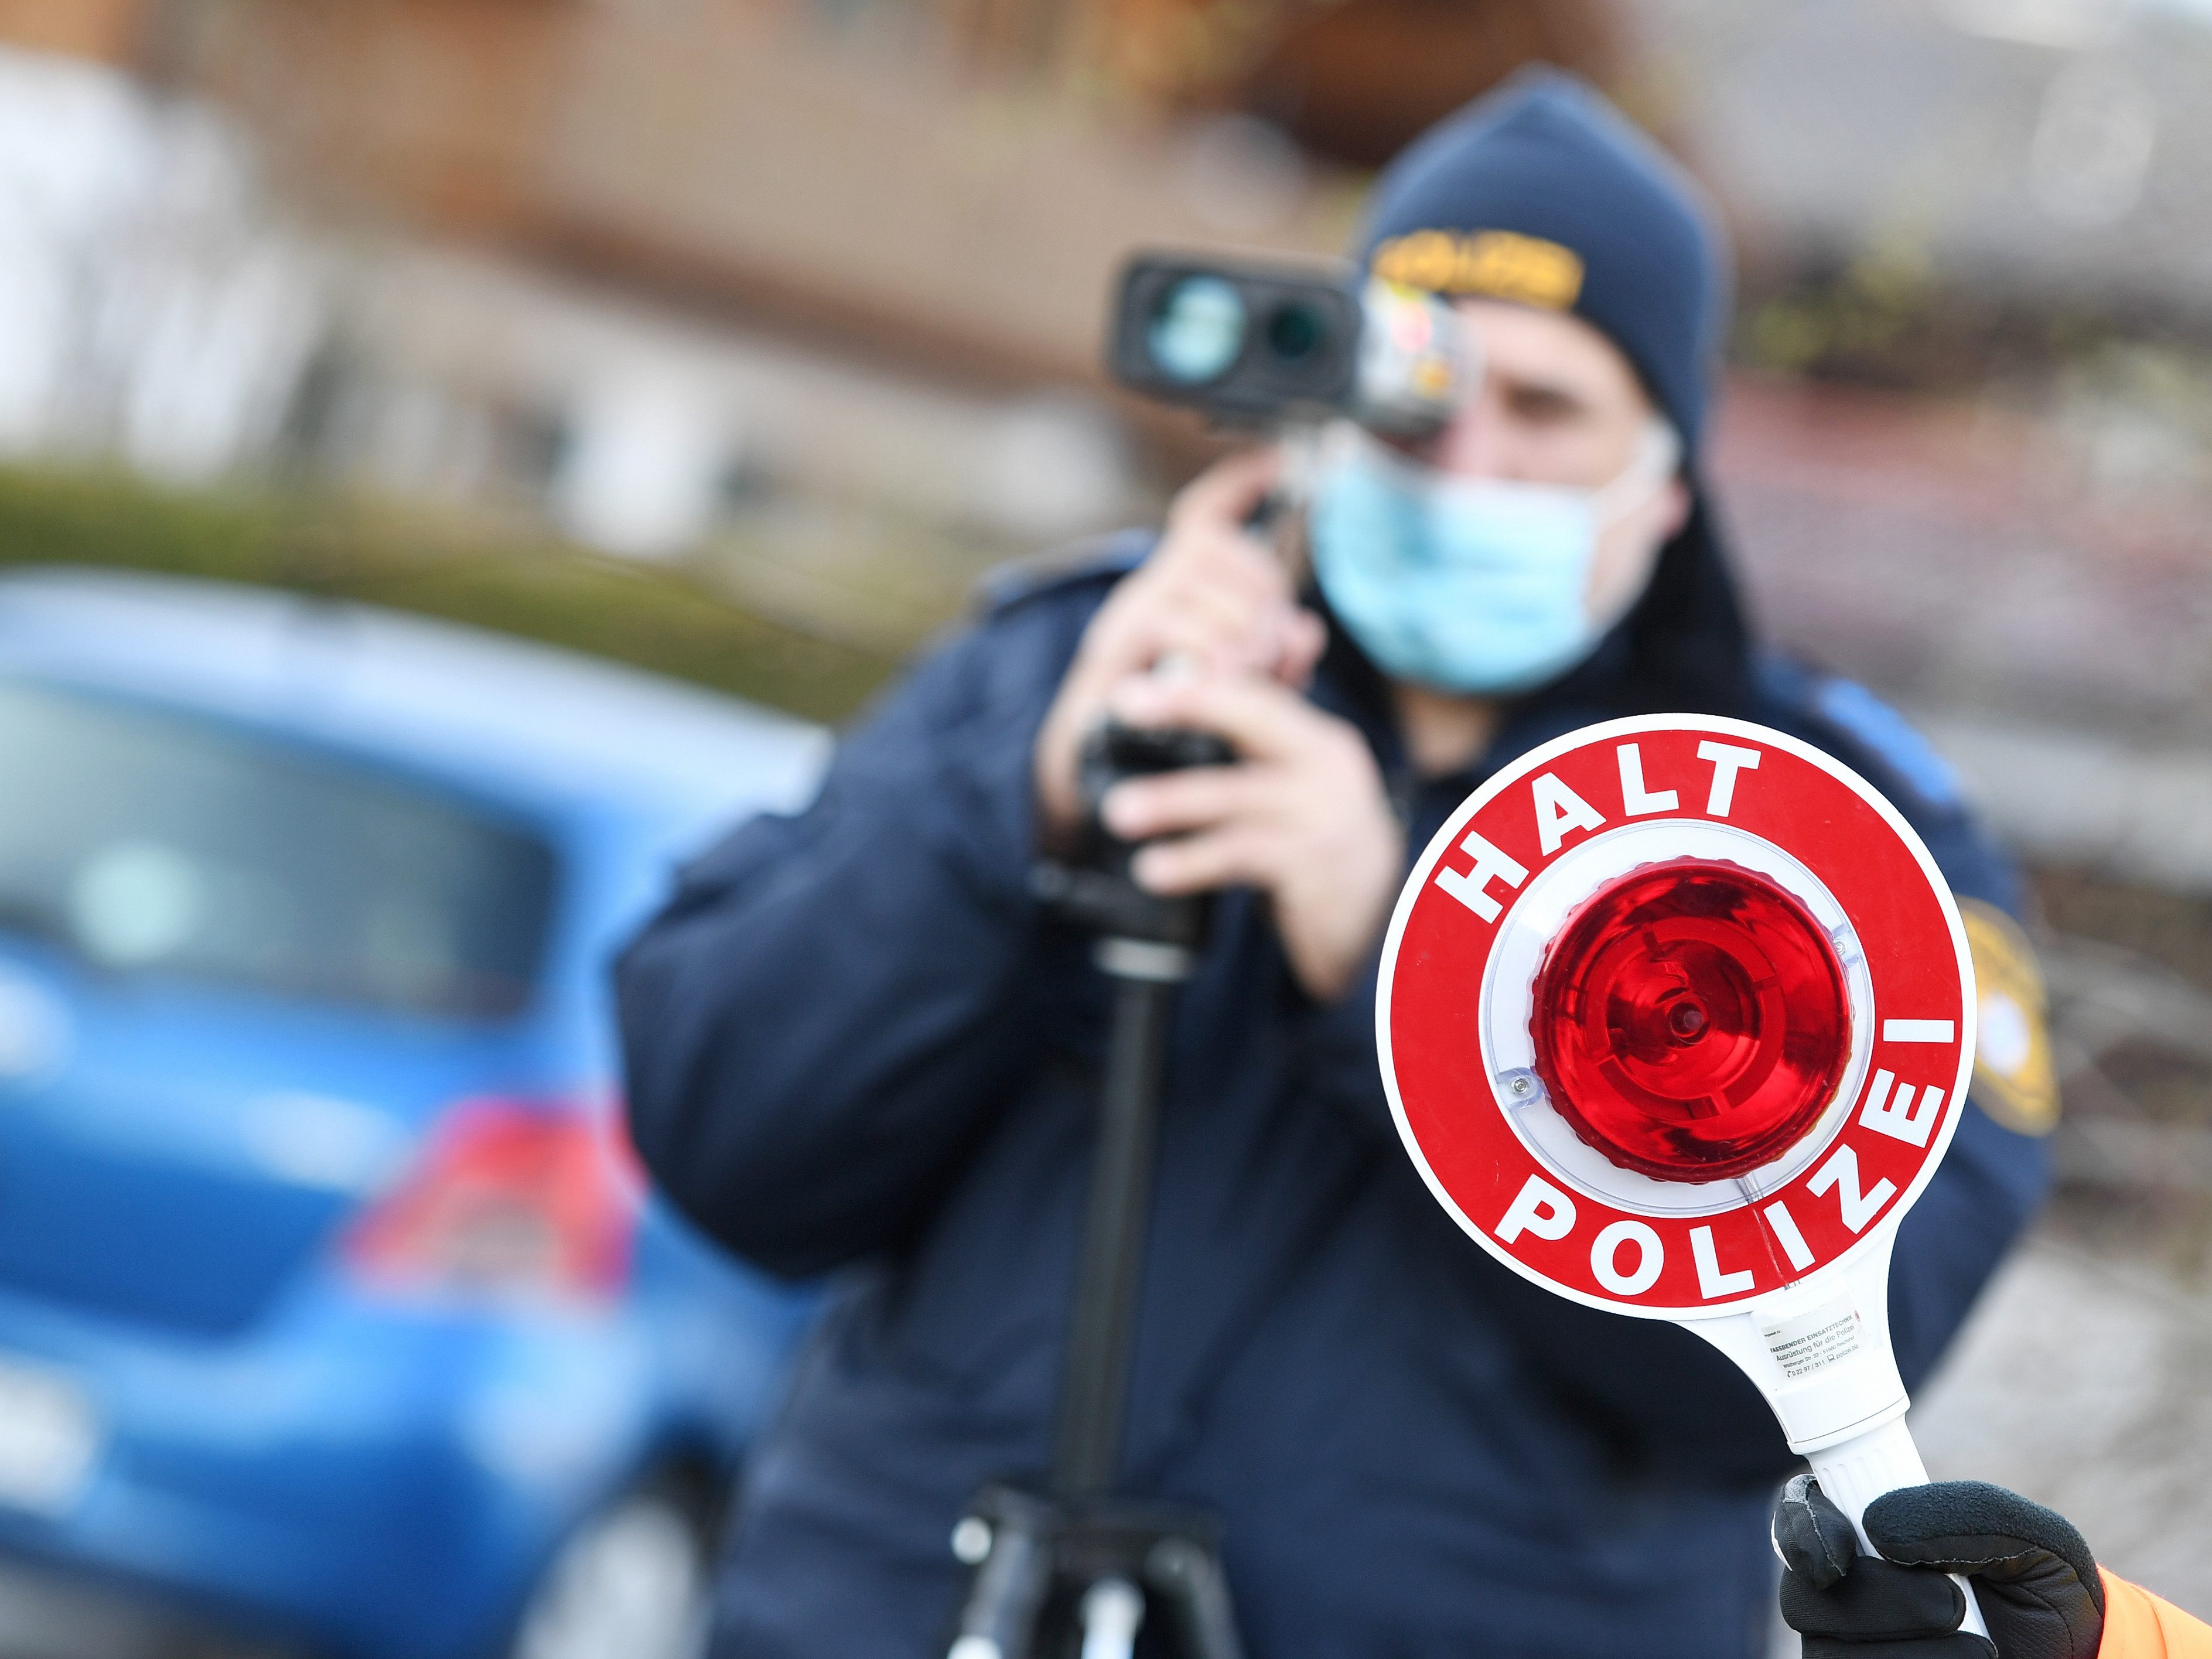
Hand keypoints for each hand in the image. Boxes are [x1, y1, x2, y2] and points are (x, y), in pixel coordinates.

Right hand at [1034, 450, 1325, 849]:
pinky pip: (1169, 623)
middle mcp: (1149, 587)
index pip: (1203, 515)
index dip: (1236, 484)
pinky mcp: (1113, 648)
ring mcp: (1127, 614)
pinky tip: (1220, 679)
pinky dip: (1206, 649)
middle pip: (1216, 545)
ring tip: (1249, 671)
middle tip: (1273, 646)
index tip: (1274, 461)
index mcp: (1180, 589)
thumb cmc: (1171, 726)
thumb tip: (1307, 632)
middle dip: (1261, 588)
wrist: (1097, 771)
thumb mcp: (1240, 690)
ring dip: (1239, 625)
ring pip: (1198, 582)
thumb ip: (1276, 660)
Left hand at [1094, 672, 1402, 1002]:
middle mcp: (1329, 766)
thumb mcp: (1295, 794)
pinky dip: (1192, 861)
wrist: (1387, 928)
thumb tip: (1171, 709)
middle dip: (1188, 704)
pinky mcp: (1318, 866)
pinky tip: (1153, 871)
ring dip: (1171, 800)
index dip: (1196, 682)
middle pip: (1255, 718)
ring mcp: (1327, 814)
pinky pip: (1242, 854)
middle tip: (1122, 704)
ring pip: (1237, 794)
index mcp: (1318, 740)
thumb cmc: (1319, 850)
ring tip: (1116, 812)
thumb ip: (1251, 756)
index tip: (1134, 685)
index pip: (1255, 694)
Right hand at [1774, 1475, 2103, 1658]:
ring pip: (1833, 1656)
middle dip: (1880, 1603)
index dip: (1803, 1532)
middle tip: (1952, 1608)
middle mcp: (1844, 1596)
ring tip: (1980, 1655)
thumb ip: (1969, 1515)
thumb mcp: (2034, 1543)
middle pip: (1807, 1599)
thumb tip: (1882, 1526)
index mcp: (1867, 1535)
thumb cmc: (2050, 1598)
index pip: (1799, 1519)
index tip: (1840, 1554)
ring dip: (1912, 1655)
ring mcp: (1852, 1652)